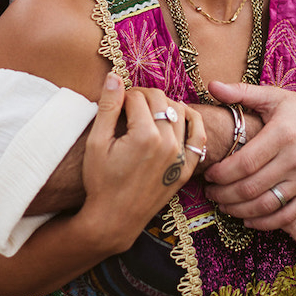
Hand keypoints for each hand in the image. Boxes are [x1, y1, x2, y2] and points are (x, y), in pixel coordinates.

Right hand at [80, 75, 203, 252]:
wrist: (114, 219)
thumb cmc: (100, 182)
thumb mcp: (96, 143)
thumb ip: (108, 107)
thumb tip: (115, 76)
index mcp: (144, 136)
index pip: (138, 97)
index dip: (124, 95)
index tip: (116, 101)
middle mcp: (168, 143)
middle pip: (160, 100)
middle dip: (143, 96)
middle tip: (129, 103)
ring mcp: (181, 156)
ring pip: (180, 111)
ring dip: (165, 104)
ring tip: (149, 111)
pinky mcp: (187, 167)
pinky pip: (199, 135)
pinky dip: (192, 120)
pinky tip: (180, 116)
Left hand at [201, 81, 295, 241]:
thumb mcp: (274, 97)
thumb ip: (241, 93)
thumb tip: (212, 86)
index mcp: (282, 134)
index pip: (243, 163)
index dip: (221, 174)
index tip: (209, 174)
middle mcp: (295, 159)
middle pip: (250, 187)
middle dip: (224, 194)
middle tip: (210, 192)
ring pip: (266, 205)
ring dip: (238, 210)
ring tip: (224, 205)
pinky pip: (286, 216)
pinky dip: (264, 222)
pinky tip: (248, 218)